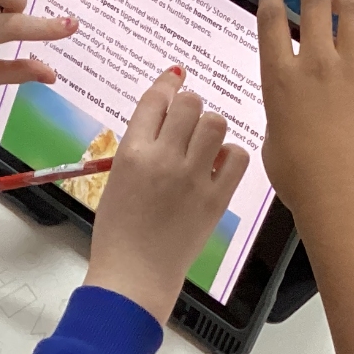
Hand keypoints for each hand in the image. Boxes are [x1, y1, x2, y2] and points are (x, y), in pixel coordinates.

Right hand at [83, 68, 245, 322]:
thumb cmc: (117, 232)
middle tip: (187, 122)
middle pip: (190, 105)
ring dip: (211, 128)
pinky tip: (218, 165)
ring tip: (204, 144)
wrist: (135, 274)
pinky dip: (230, 156)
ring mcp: (193, 178)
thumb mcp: (116, 181)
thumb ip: (138, 148)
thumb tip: (162, 117)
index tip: (175, 79)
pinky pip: (237, 157)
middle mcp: (164, 158)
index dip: (167, 84)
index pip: (156, 100)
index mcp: (132, 153)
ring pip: (216, 124)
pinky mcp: (216, 198)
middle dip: (190, 107)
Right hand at [257, 0, 353, 233]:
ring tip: (344, 6)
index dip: (271, 1)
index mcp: (278, 77)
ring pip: (352, 9)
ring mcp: (350, 68)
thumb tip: (292, 107)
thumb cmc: (295, 175)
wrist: (338, 191)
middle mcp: (314, 62)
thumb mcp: (271, 137)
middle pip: (315, 2)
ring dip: (346, 1)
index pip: (271, 20)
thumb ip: (279, 110)